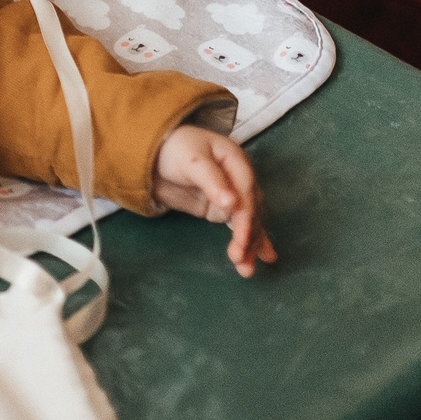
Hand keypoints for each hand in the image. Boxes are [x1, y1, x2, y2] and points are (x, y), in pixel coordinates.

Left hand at [152, 123, 276, 276]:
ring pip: (248, 220)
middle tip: (239, 258)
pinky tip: (262, 257)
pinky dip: (250, 240)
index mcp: (236, 161)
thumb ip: (211, 180)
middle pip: (251, 209)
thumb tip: (232, 204)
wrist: (158, 154)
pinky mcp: (224, 208)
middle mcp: (240, 178)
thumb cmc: (176, 150)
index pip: (246, 193)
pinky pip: (241, 224)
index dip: (246, 218)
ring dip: (250, 244)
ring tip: (246, 269)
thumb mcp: (191, 161)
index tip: (241, 240)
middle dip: (248, 235)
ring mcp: (234, 194)